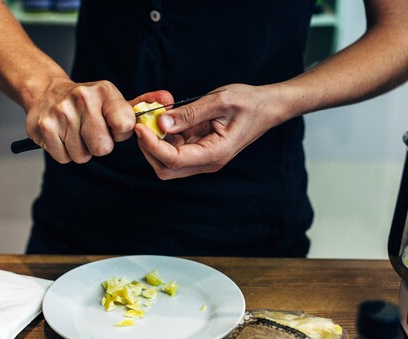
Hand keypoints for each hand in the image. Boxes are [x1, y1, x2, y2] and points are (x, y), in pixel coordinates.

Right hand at [25, 79, 135, 163]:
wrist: (46, 92)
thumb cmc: (85, 102)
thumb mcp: (111, 99)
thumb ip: (138, 106)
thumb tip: (165, 101)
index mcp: (104, 91)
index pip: (126, 125)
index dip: (120, 133)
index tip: (111, 126)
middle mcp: (82, 98)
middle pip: (103, 148)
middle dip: (98, 145)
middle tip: (90, 131)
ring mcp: (61, 113)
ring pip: (82, 156)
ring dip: (80, 149)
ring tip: (74, 132)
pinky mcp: (44, 128)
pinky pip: (64, 158)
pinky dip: (64, 152)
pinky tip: (61, 135)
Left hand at [135, 84, 284, 178]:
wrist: (267, 107)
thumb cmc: (248, 102)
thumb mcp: (219, 101)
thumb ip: (189, 113)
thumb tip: (161, 122)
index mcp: (214, 153)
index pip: (173, 159)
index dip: (151, 145)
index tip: (139, 126)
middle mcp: (207, 162)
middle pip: (165, 169)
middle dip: (149, 149)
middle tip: (142, 123)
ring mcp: (203, 159)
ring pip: (167, 163)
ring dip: (154, 144)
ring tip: (151, 119)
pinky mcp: (200, 151)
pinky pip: (175, 151)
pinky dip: (164, 138)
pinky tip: (164, 120)